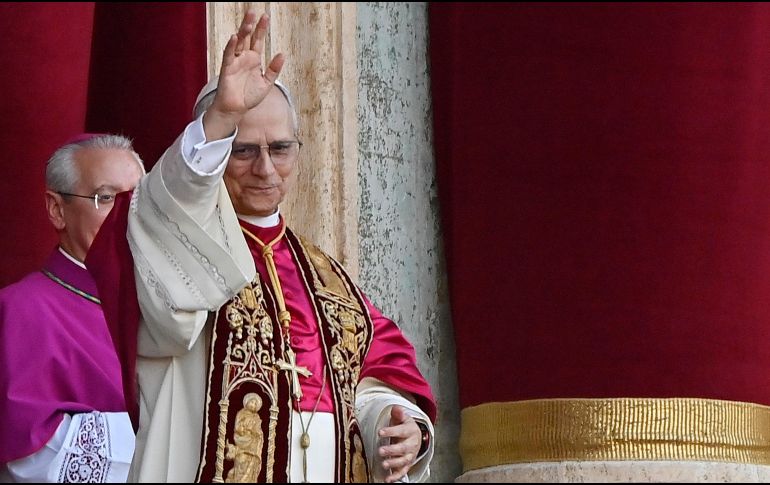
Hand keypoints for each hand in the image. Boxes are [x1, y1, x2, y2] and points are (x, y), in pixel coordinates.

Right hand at [204, 10, 284, 139]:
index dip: (261, 29)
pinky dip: (231, 46)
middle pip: (247, 37)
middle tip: (255, 12)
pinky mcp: (227, 69)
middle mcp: (244, 57)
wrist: (237, 109)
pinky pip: (228, 55)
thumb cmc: (249, 97)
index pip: (258, 40)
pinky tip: (234, 37)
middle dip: (251, 25)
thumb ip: (274, 69)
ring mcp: (235, 62)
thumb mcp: (267, 83)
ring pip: (238, 43)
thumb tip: (282, 54)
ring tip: (249, 22)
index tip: (265, 16)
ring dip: (242, 32)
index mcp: (254, 59)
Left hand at [377, 405, 421, 482]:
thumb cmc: (406, 428)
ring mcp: (410, 455)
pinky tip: (388, 479)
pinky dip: (396, 476)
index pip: (401, 431)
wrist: (417, 438)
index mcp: (411, 431)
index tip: (380, 432)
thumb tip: (396, 408)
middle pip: (403, 448)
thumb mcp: (403, 418)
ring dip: (394, 463)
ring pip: (403, 460)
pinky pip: (402, 471)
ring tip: (384, 464)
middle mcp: (412, 444)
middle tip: (381, 451)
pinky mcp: (407, 465)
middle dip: (392, 450)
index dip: (391, 432)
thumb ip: (398, 414)